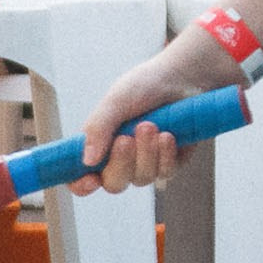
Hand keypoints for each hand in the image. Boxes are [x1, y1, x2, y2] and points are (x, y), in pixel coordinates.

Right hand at [68, 28, 242, 196]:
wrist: (181, 78)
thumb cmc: (144, 85)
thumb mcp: (115, 101)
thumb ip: (98, 128)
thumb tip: (86, 160)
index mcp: (99, 144)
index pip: (81, 175)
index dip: (81, 184)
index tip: (90, 181)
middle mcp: (120, 159)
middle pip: (113, 183)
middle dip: (121, 163)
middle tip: (126, 139)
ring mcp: (146, 163)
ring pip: (141, 178)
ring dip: (146, 153)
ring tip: (150, 125)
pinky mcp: (170, 164)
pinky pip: (165, 173)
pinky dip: (165, 154)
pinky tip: (168, 135)